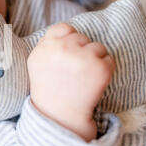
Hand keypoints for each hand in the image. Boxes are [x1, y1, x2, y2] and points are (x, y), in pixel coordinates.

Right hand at [27, 23, 114, 141]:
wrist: (61, 117)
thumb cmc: (49, 91)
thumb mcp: (36, 64)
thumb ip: (47, 44)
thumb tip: (68, 31)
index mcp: (45, 48)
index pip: (64, 28)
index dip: (70, 38)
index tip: (70, 52)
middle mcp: (62, 49)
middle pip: (82, 37)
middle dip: (82, 52)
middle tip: (76, 72)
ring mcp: (82, 57)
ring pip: (97, 47)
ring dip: (95, 60)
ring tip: (84, 78)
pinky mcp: (100, 68)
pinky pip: (109, 60)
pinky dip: (105, 71)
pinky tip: (93, 84)